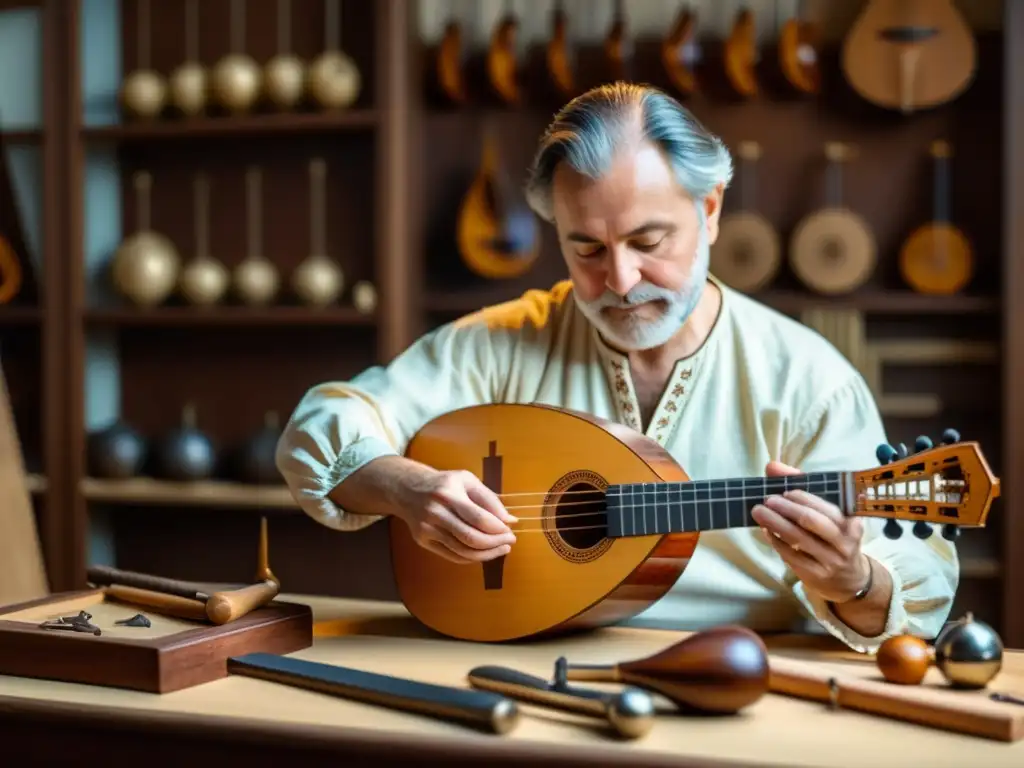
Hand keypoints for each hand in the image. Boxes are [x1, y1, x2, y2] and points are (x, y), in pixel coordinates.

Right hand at [394, 467, 517, 564]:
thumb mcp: (467, 480)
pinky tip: (483, 553)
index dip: (498, 529)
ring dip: (486, 554)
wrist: (407, 489)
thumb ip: (489, 499)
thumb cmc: (444, 484)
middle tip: (509, 542)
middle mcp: (436, 512)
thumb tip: (510, 521)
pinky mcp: (422, 541)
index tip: (510, 531)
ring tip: (501, 549)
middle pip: (471, 537)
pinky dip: (471, 557)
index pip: (479, 518)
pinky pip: (452, 555)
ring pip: (462, 551)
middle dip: (495, 543)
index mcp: (449, 493)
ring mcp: (427, 529)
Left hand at [751, 460, 870, 603]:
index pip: (827, 505)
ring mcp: (831, 560)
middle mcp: (845, 541)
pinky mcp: (817, 574)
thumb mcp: (827, 513)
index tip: (785, 490)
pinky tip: (766, 531)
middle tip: (767, 500)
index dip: (804, 496)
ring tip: (759, 512)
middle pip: (812, 521)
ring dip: (776, 523)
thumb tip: (772, 466)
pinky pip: (792, 556)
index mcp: (851, 521)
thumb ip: (802, 485)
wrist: (848, 579)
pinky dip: (776, 541)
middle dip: (787, 509)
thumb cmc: (834, 537)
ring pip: (799, 539)